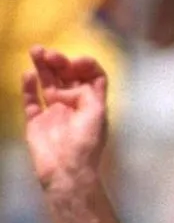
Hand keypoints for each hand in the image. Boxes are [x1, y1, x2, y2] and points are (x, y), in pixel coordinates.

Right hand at [20, 47, 109, 190]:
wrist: (66, 172)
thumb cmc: (86, 144)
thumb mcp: (96, 114)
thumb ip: (89, 92)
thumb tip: (76, 80)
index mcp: (92, 103)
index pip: (92, 77)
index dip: (86, 66)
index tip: (76, 62)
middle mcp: (73, 105)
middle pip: (67, 77)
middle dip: (60, 62)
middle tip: (50, 53)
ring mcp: (54, 112)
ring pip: (47, 84)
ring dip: (42, 68)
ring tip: (35, 50)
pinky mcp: (36, 122)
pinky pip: (31, 101)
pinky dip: (29, 88)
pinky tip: (28, 74)